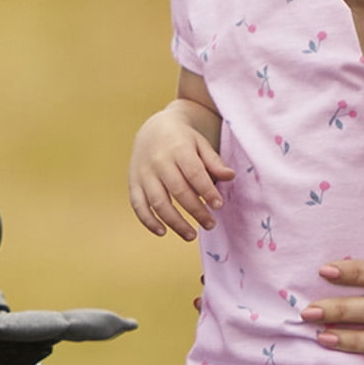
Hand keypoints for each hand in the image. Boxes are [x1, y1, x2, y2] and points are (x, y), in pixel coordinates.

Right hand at [129, 106, 234, 239]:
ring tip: (191, 235)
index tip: (218, 205)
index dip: (207, 191)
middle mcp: (159, 161)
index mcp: (178, 149)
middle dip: (196, 211)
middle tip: (211, 225)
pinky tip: (163, 232)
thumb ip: (214, 162)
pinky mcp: (133, 183)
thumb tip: (230, 176)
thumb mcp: (200, 144)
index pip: (194, 173)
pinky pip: (138, 205)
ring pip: (158, 202)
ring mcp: (144, 173)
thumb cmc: (183, 140)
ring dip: (175, 222)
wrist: (153, 128)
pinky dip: (148, 221)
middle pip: (178, 190)